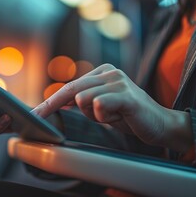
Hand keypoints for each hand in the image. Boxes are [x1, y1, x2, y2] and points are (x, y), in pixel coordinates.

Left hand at [33, 64, 193, 151]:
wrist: (160, 125)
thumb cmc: (129, 116)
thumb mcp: (101, 107)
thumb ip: (82, 100)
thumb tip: (56, 101)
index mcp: (103, 72)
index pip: (71, 86)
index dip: (50, 101)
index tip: (35, 114)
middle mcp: (110, 72)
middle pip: (73, 90)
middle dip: (56, 106)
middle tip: (41, 118)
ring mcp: (118, 82)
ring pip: (83, 100)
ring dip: (94, 116)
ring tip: (112, 116)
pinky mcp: (126, 96)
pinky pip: (99, 106)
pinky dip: (104, 117)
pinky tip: (120, 117)